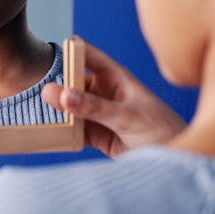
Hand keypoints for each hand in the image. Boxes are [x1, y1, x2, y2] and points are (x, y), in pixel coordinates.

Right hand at [42, 40, 185, 157]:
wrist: (176, 163)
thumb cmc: (161, 131)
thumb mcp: (127, 116)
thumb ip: (94, 107)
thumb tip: (61, 93)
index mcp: (116, 77)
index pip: (88, 56)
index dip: (69, 50)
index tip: (48, 52)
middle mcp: (105, 92)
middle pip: (73, 83)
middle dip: (57, 85)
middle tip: (39, 90)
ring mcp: (98, 114)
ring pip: (70, 107)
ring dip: (57, 110)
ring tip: (38, 112)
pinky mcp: (95, 135)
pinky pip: (73, 130)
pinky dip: (62, 132)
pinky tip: (49, 132)